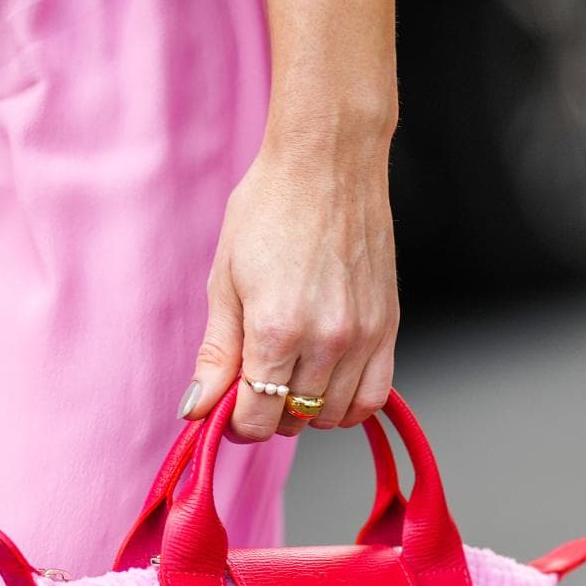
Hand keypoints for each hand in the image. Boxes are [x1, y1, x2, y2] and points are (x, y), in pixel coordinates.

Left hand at [180, 137, 399, 440]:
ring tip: (289, 373)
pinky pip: (374, 397)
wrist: (328, 162)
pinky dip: (347, 404)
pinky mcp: (389, 327)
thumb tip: (196, 410)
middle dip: (266, 412)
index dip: (234, 423)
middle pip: (292, 421)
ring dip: (304, 408)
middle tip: (254, 378)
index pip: (257, 420)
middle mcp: (326, 340)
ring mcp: (364, 336)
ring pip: (332, 416)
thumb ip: (216, 354)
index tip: (226, 405)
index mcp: (277, 330)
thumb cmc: (268, 210)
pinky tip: (325, 381)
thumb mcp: (225, 281)